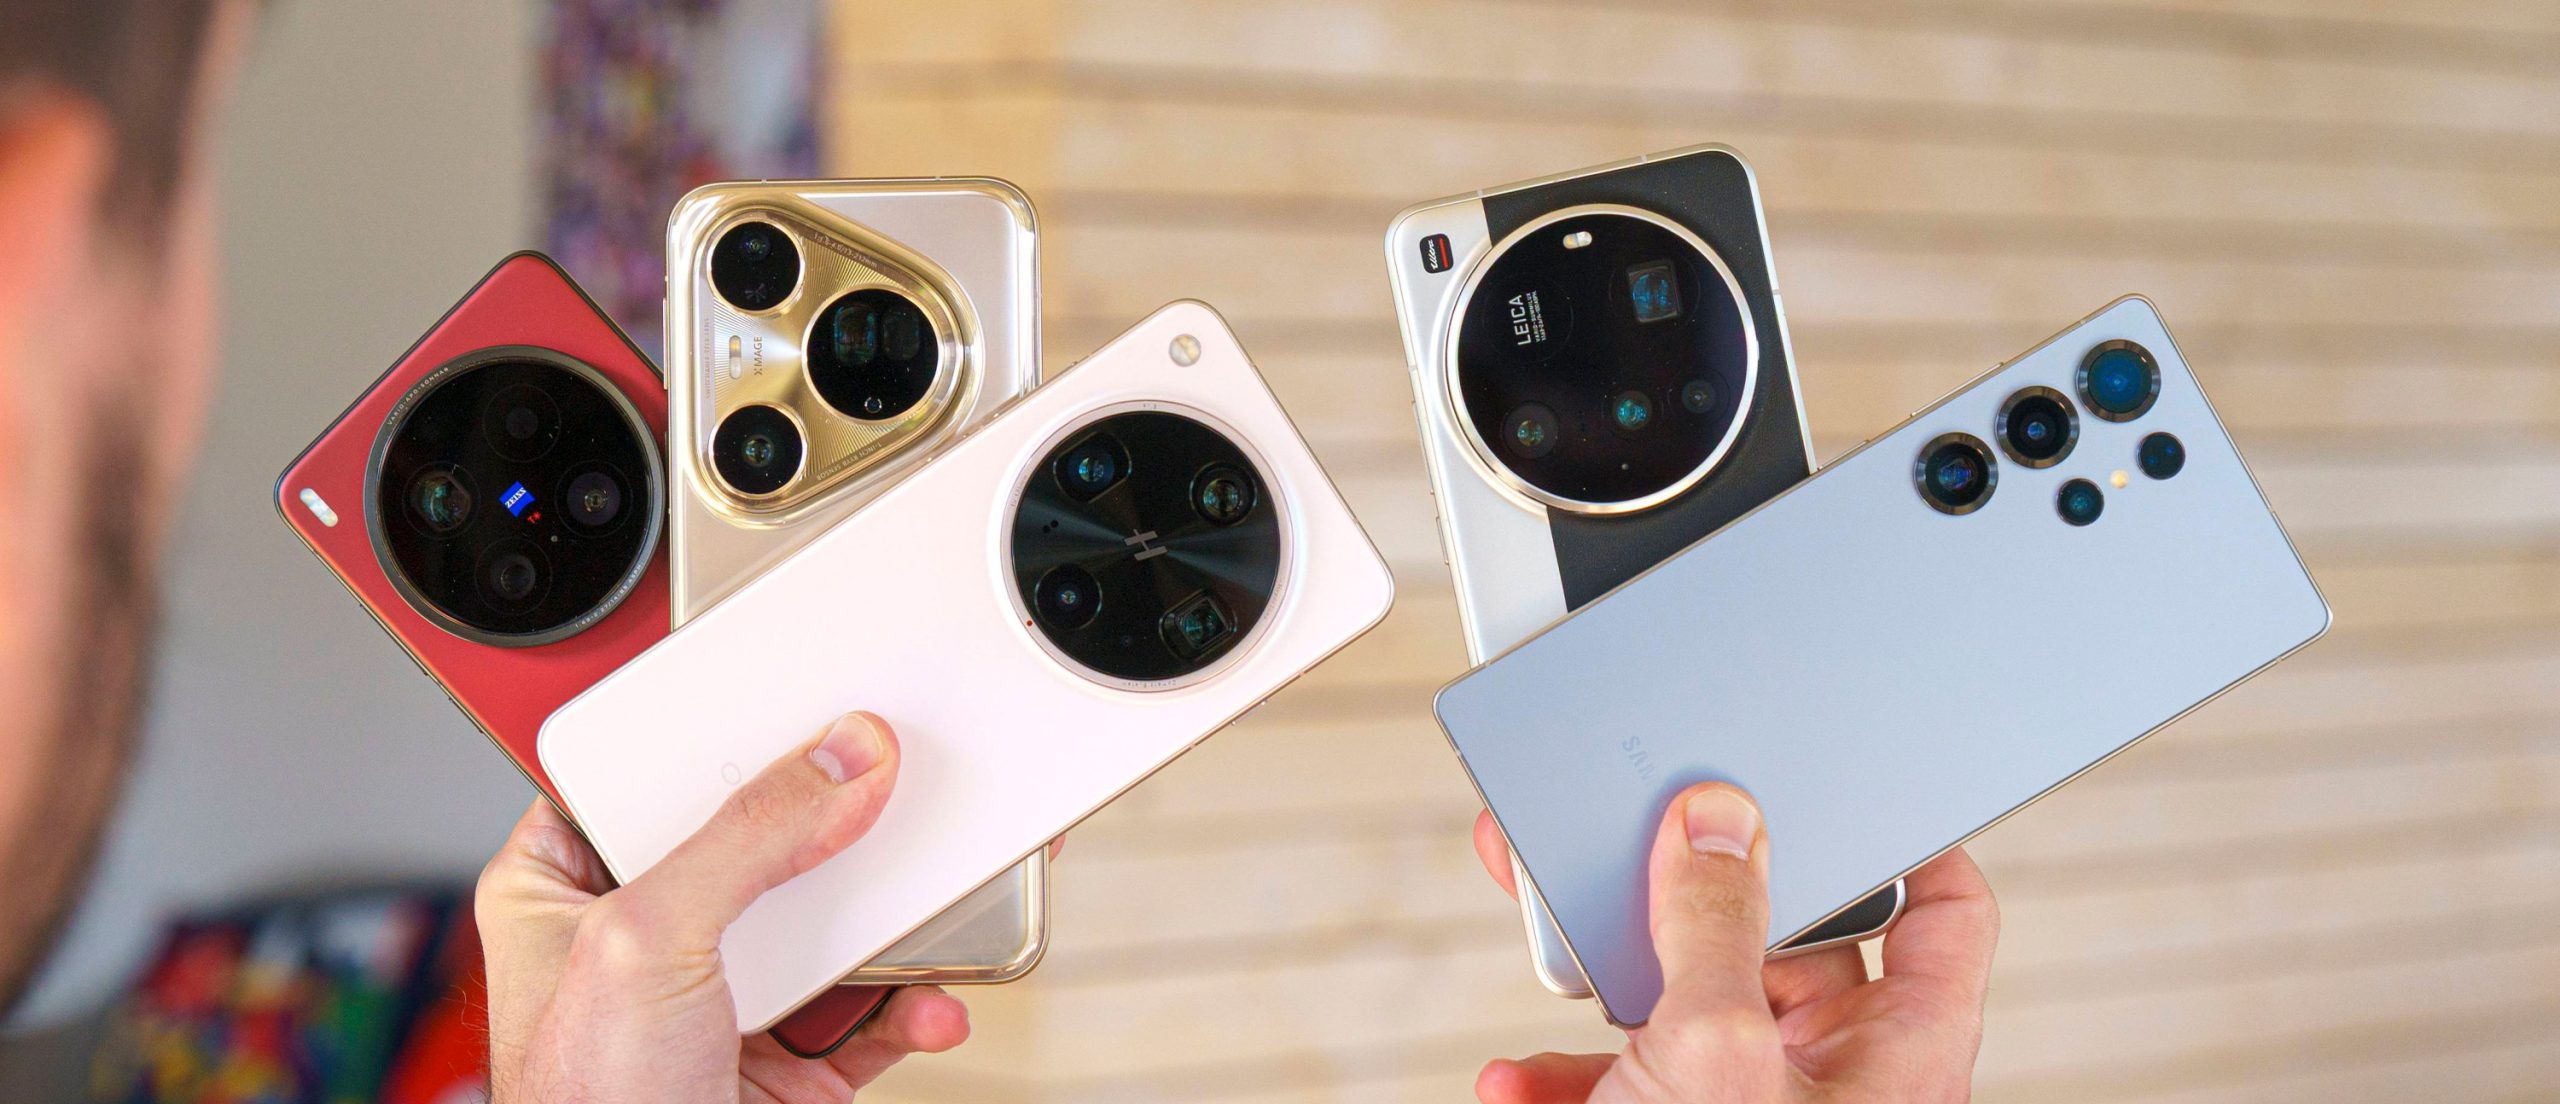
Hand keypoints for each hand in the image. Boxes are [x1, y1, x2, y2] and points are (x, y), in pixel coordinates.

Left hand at [475, 711, 970, 1102]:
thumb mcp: (645, 942)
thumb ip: (746, 839)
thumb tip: (839, 763)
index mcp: (561, 891)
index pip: (645, 779)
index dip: (722, 741)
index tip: (800, 706)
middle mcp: (643, 943)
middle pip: (762, 846)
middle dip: (837, 830)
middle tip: (893, 792)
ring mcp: (720, 1005)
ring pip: (829, 930)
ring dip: (892, 925)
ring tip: (933, 902)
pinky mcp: (786, 1065)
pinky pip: (869, 1015)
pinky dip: (912, 1007)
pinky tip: (929, 1001)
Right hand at [1470, 784, 1997, 1103]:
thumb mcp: (1711, 1050)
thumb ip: (1713, 924)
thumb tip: (1717, 820)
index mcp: (1898, 1051)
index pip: (1942, 907)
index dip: (1898, 829)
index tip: (1833, 772)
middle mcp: (1835, 1078)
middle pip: (1779, 939)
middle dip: (1688, 903)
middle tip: (1639, 850)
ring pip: (1685, 1006)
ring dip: (1602, 991)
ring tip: (1557, 971)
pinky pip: (1626, 1081)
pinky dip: (1566, 1074)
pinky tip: (1521, 1078)